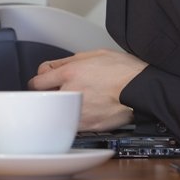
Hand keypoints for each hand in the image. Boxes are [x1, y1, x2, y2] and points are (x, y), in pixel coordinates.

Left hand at [28, 49, 147, 131]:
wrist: (142, 88)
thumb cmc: (123, 70)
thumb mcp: (93, 54)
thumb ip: (67, 61)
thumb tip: (50, 68)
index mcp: (70, 73)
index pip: (37, 82)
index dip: (39, 82)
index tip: (42, 83)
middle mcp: (71, 93)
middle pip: (44, 99)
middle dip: (49, 94)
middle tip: (59, 90)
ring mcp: (79, 111)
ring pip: (57, 113)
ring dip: (61, 108)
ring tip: (77, 101)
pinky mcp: (89, 125)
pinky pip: (72, 124)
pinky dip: (75, 119)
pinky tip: (86, 111)